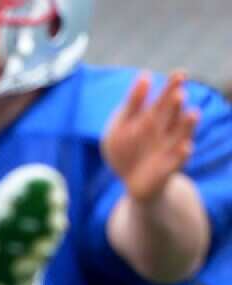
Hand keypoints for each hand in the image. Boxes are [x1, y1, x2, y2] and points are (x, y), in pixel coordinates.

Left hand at [102, 70, 199, 202]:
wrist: (132, 182)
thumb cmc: (125, 149)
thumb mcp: (120, 126)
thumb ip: (131, 104)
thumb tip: (145, 75)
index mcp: (157, 117)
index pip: (165, 98)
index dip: (172, 86)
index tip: (179, 74)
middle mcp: (168, 129)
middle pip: (174, 113)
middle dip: (176, 103)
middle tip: (179, 93)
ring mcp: (171, 147)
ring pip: (181, 134)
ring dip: (187, 125)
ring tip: (192, 113)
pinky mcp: (170, 167)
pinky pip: (178, 160)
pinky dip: (182, 154)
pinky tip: (185, 147)